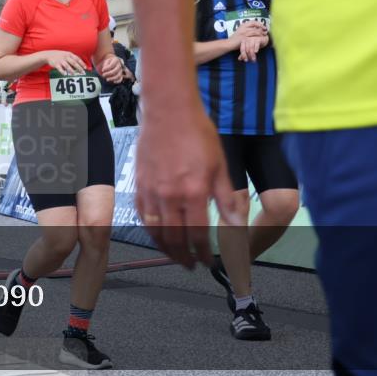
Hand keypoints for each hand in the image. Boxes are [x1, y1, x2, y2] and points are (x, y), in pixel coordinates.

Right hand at [42, 50, 85, 75]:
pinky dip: (62, 71)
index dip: (82, 63)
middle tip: (83, 73)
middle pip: (73, 63)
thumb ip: (73, 59)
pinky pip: (60, 68)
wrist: (49, 54)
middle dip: (79, 68)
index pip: (77, 59)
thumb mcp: (67, 55)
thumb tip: (80, 66)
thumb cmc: (60, 56)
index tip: (85, 68)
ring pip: (67, 66)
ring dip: (71, 70)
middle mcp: (66, 57)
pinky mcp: (56, 64)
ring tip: (74, 74)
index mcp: (69, 54)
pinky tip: (65, 74)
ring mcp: (61, 60)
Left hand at [98, 55, 124, 83]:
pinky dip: (118, 81)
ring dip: (112, 78)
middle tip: (103, 75)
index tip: (102, 70)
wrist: (111, 64)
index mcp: (116, 60)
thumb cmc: (108, 63)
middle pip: (115, 70)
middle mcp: (120, 65)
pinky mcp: (121, 75)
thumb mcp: (106, 62)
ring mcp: (121, 70)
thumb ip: (105, 65)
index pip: (112, 65)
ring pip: (118, 75)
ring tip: (107, 79)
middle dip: (109, 73)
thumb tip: (104, 69)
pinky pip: (121, 78)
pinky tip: (113, 82)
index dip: (107, 68)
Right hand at [134, 102, 241, 267]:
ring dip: (166, 248)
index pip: (198, 234)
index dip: (203, 253)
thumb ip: (226, 198)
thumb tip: (237, 224)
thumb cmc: (196, 132)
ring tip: (174, 256)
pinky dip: (150, 230)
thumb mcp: (220, 165)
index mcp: (194, 192)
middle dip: (183, 257)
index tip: (207, 262)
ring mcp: (151, 191)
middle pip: (175, 238)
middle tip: (190, 265)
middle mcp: (170, 195)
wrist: (169, 110)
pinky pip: (142, 215)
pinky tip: (157, 235)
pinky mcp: (139, 184)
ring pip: (155, 231)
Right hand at [227, 21, 266, 49]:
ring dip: (260, 33)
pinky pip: (252, 38)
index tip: (263, 26)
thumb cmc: (235, 39)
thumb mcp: (240, 32)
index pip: (252, 22)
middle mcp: (243, 28)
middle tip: (265, 31)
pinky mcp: (244, 38)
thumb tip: (257, 29)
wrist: (229, 43)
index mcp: (242, 25)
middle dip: (261, 28)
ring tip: (264, 35)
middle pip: (254, 26)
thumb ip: (247, 29)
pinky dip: (257, 38)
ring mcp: (243, 33)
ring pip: (254, 31)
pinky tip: (260, 40)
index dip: (259, 23)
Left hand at [238, 35, 267, 61]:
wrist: (262, 39)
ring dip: (252, 54)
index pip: (242, 49)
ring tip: (254, 59)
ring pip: (251, 48)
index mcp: (243, 41)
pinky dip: (256, 48)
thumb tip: (239, 59)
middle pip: (247, 49)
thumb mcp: (249, 49)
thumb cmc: (254, 44)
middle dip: (249, 56)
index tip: (246, 60)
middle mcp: (247, 39)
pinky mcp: (258, 39)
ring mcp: (252, 39)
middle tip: (252, 61)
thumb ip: (244, 53)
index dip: (243, 55)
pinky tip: (256, 52)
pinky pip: (256, 44)